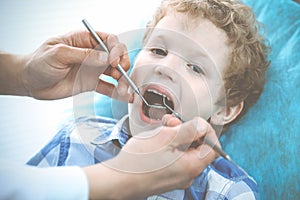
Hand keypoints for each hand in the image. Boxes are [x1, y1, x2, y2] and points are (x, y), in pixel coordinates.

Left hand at [22, 31, 129, 99]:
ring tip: (124, 90)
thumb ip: (83, 55)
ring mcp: (92, 69)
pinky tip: (124, 96)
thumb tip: (106, 57)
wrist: (30, 82)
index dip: (115, 49)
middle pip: (116, 55)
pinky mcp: (91, 83)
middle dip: (123, 64)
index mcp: (84, 40)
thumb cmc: (39, 63)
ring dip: (123, 80)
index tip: (114, 61)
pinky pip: (107, 87)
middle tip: (121, 75)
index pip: (108, 40)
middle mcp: (91, 53)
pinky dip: (117, 92)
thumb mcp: (58, 54)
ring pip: (115, 72)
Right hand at [84, 115, 219, 199]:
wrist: (117, 181)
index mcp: (192, 166)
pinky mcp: (166, 177)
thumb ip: (189, 130)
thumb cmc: (139, 162)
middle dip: (186, 131)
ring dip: (175, 137)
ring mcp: (176, 178)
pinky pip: (174, 160)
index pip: (213, 148)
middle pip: (197, 148)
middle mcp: (188, 175)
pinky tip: (156, 141)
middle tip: (171, 123)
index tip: (195, 122)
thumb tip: (203, 125)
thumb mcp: (166, 138)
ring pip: (184, 152)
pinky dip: (169, 148)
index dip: (207, 132)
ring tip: (160, 130)